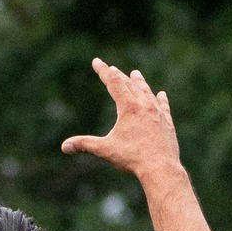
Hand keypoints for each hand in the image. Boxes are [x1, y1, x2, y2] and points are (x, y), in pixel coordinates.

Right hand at [62, 59, 180, 179]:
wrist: (161, 168)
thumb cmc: (132, 159)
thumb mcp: (105, 150)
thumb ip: (85, 144)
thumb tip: (64, 147)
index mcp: (128, 107)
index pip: (113, 83)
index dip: (103, 71)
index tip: (97, 61)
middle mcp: (145, 105)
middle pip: (130, 85)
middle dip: (119, 76)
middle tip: (111, 69)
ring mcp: (158, 113)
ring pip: (147, 92)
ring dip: (140, 83)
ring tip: (136, 74)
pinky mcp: (167, 123)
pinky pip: (163, 106)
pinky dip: (160, 99)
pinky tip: (161, 95)